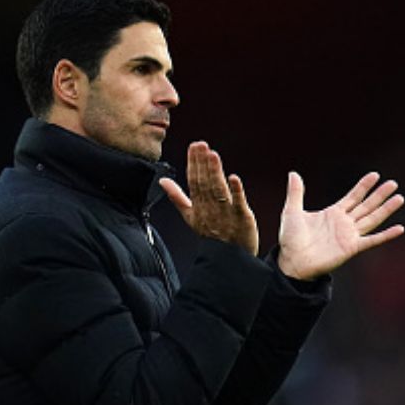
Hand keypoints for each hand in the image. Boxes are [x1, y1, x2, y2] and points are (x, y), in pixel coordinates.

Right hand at [159, 141, 258, 255]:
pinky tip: (233, 178)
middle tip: (201, 145)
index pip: (194, 182)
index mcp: (198, 207)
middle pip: (205, 183)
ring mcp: (226, 213)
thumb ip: (177, 197)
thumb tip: (162, 181)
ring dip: (215, 172)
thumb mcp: (190, 216)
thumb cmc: (211, 235)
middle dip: (202, 163)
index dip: (193, 164)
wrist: (228, 259)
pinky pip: (238, 203)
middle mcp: (210, 209)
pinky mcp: (242, 218)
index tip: (193, 146)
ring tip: (213, 155)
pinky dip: (236, 191)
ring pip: (218, 190)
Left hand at [277, 171, 404, 279]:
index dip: (364, 186)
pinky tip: (399, 229)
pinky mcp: (352, 248)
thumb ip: (296, 193)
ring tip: (399, 198)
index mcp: (333, 213)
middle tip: (393, 183)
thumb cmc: (291, 240)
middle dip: (379, 194)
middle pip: (366, 206)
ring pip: (372, 219)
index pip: (353, 197)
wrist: (292, 261)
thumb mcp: (292, 212)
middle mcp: (344, 223)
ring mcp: (349, 235)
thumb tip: (293, 173)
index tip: (375, 175)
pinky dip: (386, 235)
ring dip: (386, 209)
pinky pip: (372, 240)